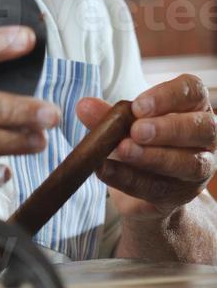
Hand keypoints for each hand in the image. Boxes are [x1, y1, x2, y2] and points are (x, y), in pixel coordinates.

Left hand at [76, 74, 216, 222]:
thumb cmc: (137, 142)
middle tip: (136, 130)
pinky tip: (106, 170)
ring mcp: (197, 169)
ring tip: (122, 150)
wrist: (141, 187)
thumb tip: (83, 106)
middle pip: (201, 128)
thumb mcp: (121, 125)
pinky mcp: (180, 196)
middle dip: (167, 128)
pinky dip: (129, 179)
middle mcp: (204, 137)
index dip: (168, 96)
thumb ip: (107, 115)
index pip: (193, 91)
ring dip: (153, 156)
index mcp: (193, 107)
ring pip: (188, 163)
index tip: (138, 105)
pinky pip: (158, 188)